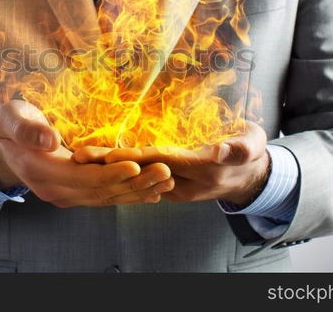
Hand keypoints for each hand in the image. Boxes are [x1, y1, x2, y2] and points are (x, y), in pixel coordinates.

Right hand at [0, 100, 174, 207]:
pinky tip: (152, 193)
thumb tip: (49, 139)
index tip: (135, 165)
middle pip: (100, 191)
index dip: (109, 173)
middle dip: (134, 184)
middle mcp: (55, 190)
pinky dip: (129, 195)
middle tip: (164, 172)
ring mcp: (66, 196)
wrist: (5, 145)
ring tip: (166, 181)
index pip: (81, 177)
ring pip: (106, 198)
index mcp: (40, 171)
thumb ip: (27, 128)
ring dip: (138, 192)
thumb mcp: (11, 118)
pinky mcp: (75, 194)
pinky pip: (105, 198)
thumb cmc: (11, 124)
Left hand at [72, 122, 269, 206]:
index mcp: (202, 169)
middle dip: (109, 163)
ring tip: (80, 158)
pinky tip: (99, 164)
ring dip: (109, 169)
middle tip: (79, 155)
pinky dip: (120, 172)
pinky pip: (142, 180)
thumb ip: (239, 147)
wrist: (250, 176)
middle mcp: (184, 183)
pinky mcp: (170, 186)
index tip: (110, 154)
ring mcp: (176, 188)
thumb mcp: (252, 145)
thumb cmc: (251, 153)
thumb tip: (222, 150)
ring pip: (137, 177)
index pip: (162, 161)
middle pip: (141, 171)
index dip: (135, 158)